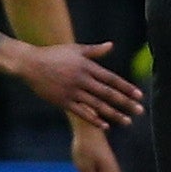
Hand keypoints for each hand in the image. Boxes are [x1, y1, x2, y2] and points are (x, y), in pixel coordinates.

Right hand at [14, 40, 144, 127]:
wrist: (30, 64)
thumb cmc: (54, 55)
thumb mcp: (76, 49)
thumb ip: (95, 51)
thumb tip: (111, 45)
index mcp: (87, 67)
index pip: (111, 79)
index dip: (126, 87)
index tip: (139, 95)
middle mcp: (82, 80)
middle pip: (108, 93)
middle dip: (125, 103)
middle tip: (140, 111)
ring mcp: (72, 92)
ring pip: (97, 105)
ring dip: (113, 114)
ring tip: (128, 121)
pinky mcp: (63, 101)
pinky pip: (81, 112)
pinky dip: (94, 119)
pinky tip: (106, 126)